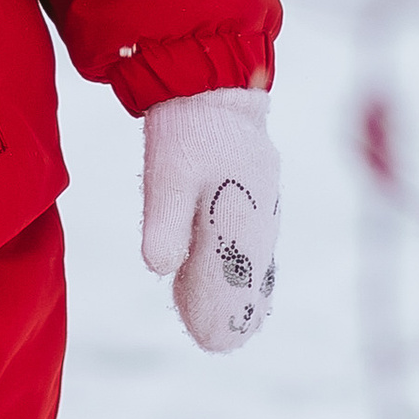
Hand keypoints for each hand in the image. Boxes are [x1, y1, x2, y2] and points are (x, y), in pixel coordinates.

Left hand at [140, 89, 278, 354]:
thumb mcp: (167, 175)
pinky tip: (235, 271)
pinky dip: (244, 259)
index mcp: (240, 216)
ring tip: (226, 318)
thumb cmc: (185, 127)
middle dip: (234, 307)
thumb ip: (166, 223)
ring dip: (239, 285)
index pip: (235, 280)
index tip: (214, 342)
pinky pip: (254, 234)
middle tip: (217, 341)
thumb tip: (159, 268)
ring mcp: (260, 197)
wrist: (209, 77)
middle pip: (249, 273)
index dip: (223, 313)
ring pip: (254, 254)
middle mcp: (258, 212)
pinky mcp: (254, 184)